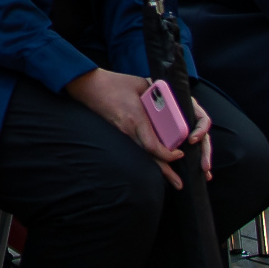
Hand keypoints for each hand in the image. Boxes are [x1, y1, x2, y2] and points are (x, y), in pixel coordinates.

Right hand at [68, 67, 195, 186]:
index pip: (153, 145)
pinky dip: (148, 158)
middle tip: (179, 184)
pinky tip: (156, 164)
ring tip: (171, 180)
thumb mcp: (139, 84)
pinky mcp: (118, 133)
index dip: (168, 155)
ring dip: (158, 168)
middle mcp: (128, 131)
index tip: (179, 154)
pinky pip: (136, 150)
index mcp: (135, 119)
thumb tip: (172, 100)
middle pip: (149, 157)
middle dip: (166, 172)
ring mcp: (121, 134)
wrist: (89, 86)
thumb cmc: (114, 83)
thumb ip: (156, 94)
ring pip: (143, 156)